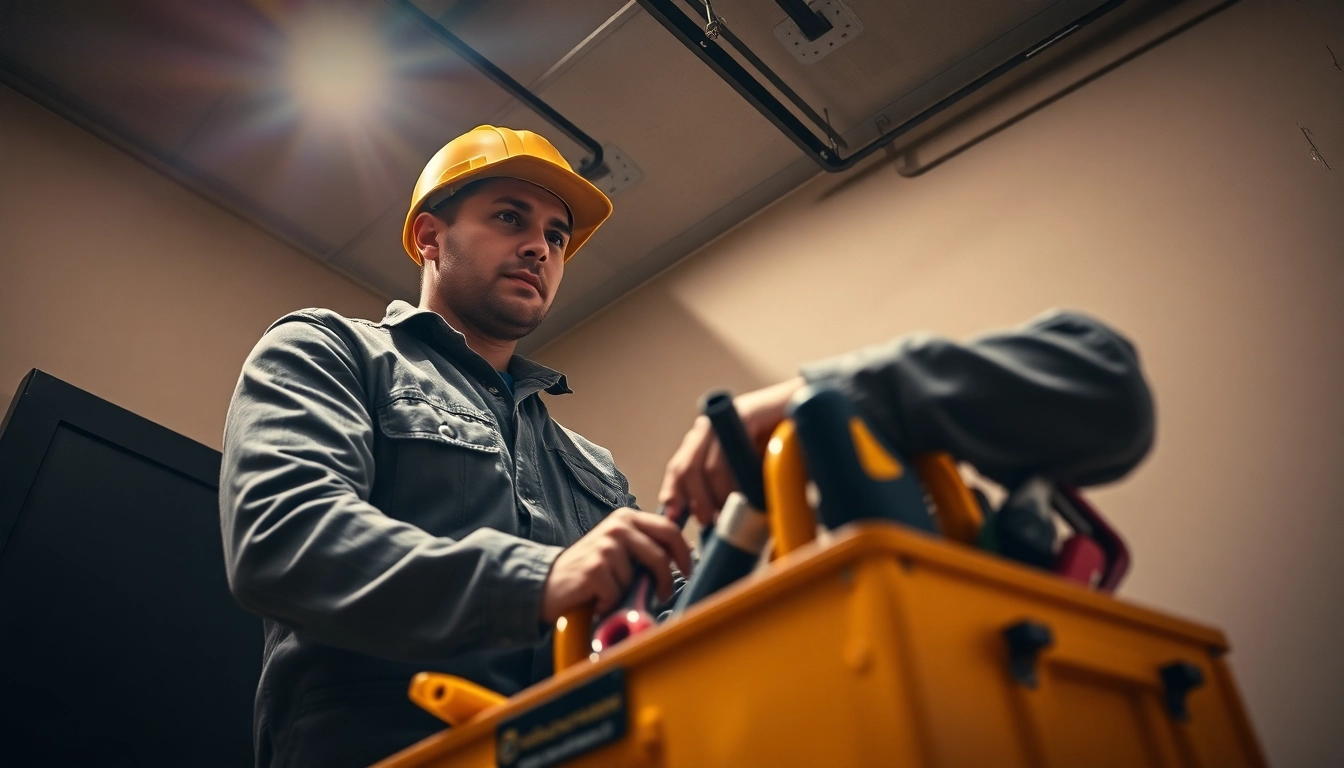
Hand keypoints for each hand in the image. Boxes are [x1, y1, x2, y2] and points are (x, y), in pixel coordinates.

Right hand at [540, 507, 692, 621]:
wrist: (548, 583)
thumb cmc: (591, 570)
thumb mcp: (620, 549)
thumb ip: (646, 546)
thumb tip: (684, 554)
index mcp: (627, 518)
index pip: (669, 529)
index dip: (684, 552)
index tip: (688, 571)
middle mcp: (617, 526)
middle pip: (660, 555)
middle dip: (665, 580)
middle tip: (662, 594)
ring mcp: (605, 546)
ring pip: (638, 579)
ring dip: (626, 593)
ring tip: (609, 591)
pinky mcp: (595, 568)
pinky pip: (619, 593)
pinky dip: (609, 603)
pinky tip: (596, 598)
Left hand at [658, 376, 805, 525]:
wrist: (814, 417)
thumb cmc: (784, 450)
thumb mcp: (750, 474)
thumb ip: (731, 489)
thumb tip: (714, 520)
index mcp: (706, 442)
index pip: (678, 468)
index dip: (672, 493)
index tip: (673, 517)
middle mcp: (710, 429)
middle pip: (685, 468)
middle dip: (694, 501)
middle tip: (708, 521)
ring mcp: (725, 420)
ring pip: (705, 467)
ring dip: (716, 497)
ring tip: (729, 513)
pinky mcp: (744, 415)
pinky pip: (729, 454)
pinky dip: (733, 481)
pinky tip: (743, 495)